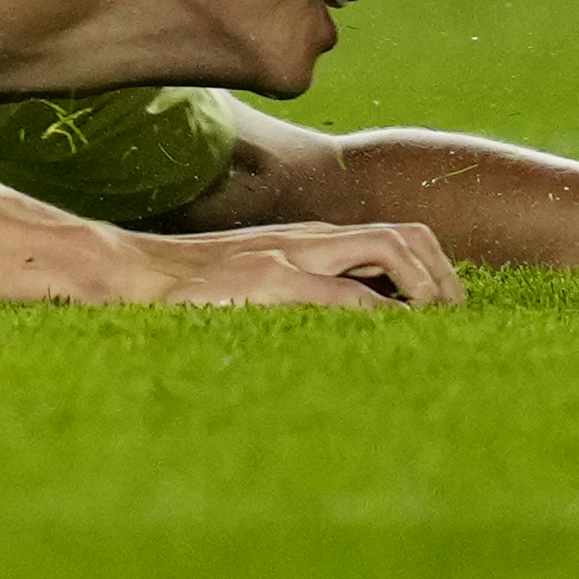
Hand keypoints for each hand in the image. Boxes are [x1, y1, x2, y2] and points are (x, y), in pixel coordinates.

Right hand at [133, 218, 455, 307]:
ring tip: (432, 330)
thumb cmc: (189, 290)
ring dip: (425, 289)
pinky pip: (349, 295)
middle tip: (451, 324)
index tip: (443, 314)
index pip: (394, 235)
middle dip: (443, 279)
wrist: (128, 274)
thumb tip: (348, 327)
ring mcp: (290, 254)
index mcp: (306, 240)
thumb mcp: (253, 279)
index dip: (433, 271)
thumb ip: (297, 289)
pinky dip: (383, 318)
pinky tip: (391, 344)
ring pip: (390, 247)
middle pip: (406, 233)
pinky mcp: (270, 281)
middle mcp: (308, 238)